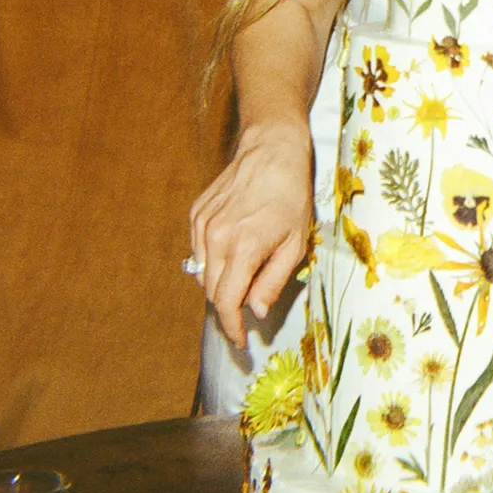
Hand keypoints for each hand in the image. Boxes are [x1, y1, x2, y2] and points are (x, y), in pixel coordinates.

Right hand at [189, 120, 314, 346]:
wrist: (272, 150)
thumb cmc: (292, 196)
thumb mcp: (296, 243)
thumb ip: (273, 281)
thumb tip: (255, 312)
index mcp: (243, 249)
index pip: (227, 303)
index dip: (232, 328)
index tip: (240, 342)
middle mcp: (216, 239)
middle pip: (212, 292)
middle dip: (227, 310)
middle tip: (244, 317)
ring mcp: (202, 225)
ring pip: (202, 273)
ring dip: (219, 284)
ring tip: (243, 279)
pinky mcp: (196, 214)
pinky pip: (198, 250)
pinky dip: (212, 260)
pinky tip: (233, 251)